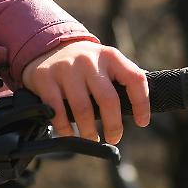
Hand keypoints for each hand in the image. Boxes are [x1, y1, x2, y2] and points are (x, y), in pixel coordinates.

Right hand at [21, 42, 149, 143]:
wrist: (49, 48)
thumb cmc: (86, 65)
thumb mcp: (107, 63)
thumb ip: (123, 80)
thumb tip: (142, 110)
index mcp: (110, 57)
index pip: (135, 79)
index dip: (142, 104)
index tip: (142, 122)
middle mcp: (89, 60)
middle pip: (108, 99)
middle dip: (114, 125)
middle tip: (114, 138)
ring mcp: (66, 69)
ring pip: (83, 109)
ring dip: (89, 131)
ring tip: (92, 138)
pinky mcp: (45, 78)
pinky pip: (57, 111)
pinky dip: (65, 129)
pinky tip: (70, 134)